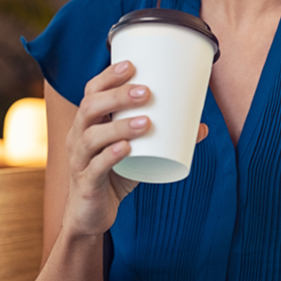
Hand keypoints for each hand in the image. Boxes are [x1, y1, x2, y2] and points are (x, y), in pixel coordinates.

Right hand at [62, 60, 208, 238]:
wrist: (92, 215)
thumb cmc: (115, 174)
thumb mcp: (139, 153)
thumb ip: (166, 138)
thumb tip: (201, 127)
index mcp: (89, 123)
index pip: (92, 92)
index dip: (108, 77)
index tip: (131, 65)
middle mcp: (78, 137)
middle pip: (90, 108)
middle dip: (117, 96)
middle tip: (146, 92)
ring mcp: (79, 161)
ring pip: (92, 136)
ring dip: (119, 126)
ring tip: (146, 121)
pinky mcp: (86, 184)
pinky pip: (95, 167)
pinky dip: (110, 156)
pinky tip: (126, 149)